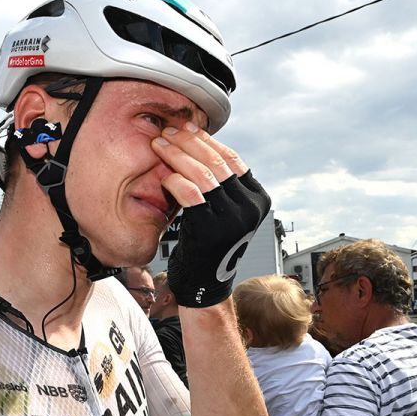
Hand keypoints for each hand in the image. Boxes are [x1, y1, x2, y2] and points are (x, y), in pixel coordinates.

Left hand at [151, 123, 270, 306]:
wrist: (203, 287)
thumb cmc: (208, 247)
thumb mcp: (224, 213)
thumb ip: (222, 188)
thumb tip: (202, 150)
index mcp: (257, 200)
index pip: (232, 159)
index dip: (207, 140)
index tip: (186, 128)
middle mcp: (250, 208)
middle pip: (217, 162)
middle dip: (188, 142)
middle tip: (168, 132)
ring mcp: (233, 219)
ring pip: (203, 174)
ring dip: (177, 155)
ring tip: (159, 145)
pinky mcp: (212, 229)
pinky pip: (190, 194)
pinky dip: (174, 180)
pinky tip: (162, 175)